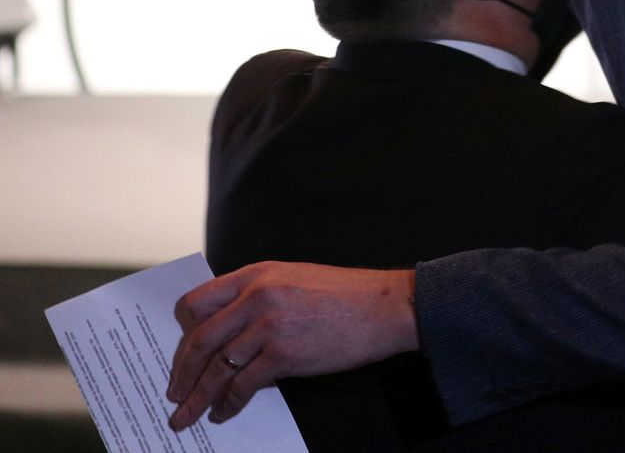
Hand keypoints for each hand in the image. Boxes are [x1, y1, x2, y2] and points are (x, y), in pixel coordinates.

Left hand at [166, 262, 416, 430]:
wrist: (384, 307)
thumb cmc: (345, 295)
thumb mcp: (294, 279)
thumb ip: (260, 295)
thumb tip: (231, 330)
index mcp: (256, 274)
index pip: (198, 301)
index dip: (183, 331)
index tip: (181, 352)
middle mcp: (256, 296)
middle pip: (199, 339)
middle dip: (182, 372)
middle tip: (173, 394)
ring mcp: (268, 325)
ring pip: (216, 367)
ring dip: (197, 396)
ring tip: (186, 416)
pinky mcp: (284, 354)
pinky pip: (243, 385)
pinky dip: (228, 403)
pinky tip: (223, 413)